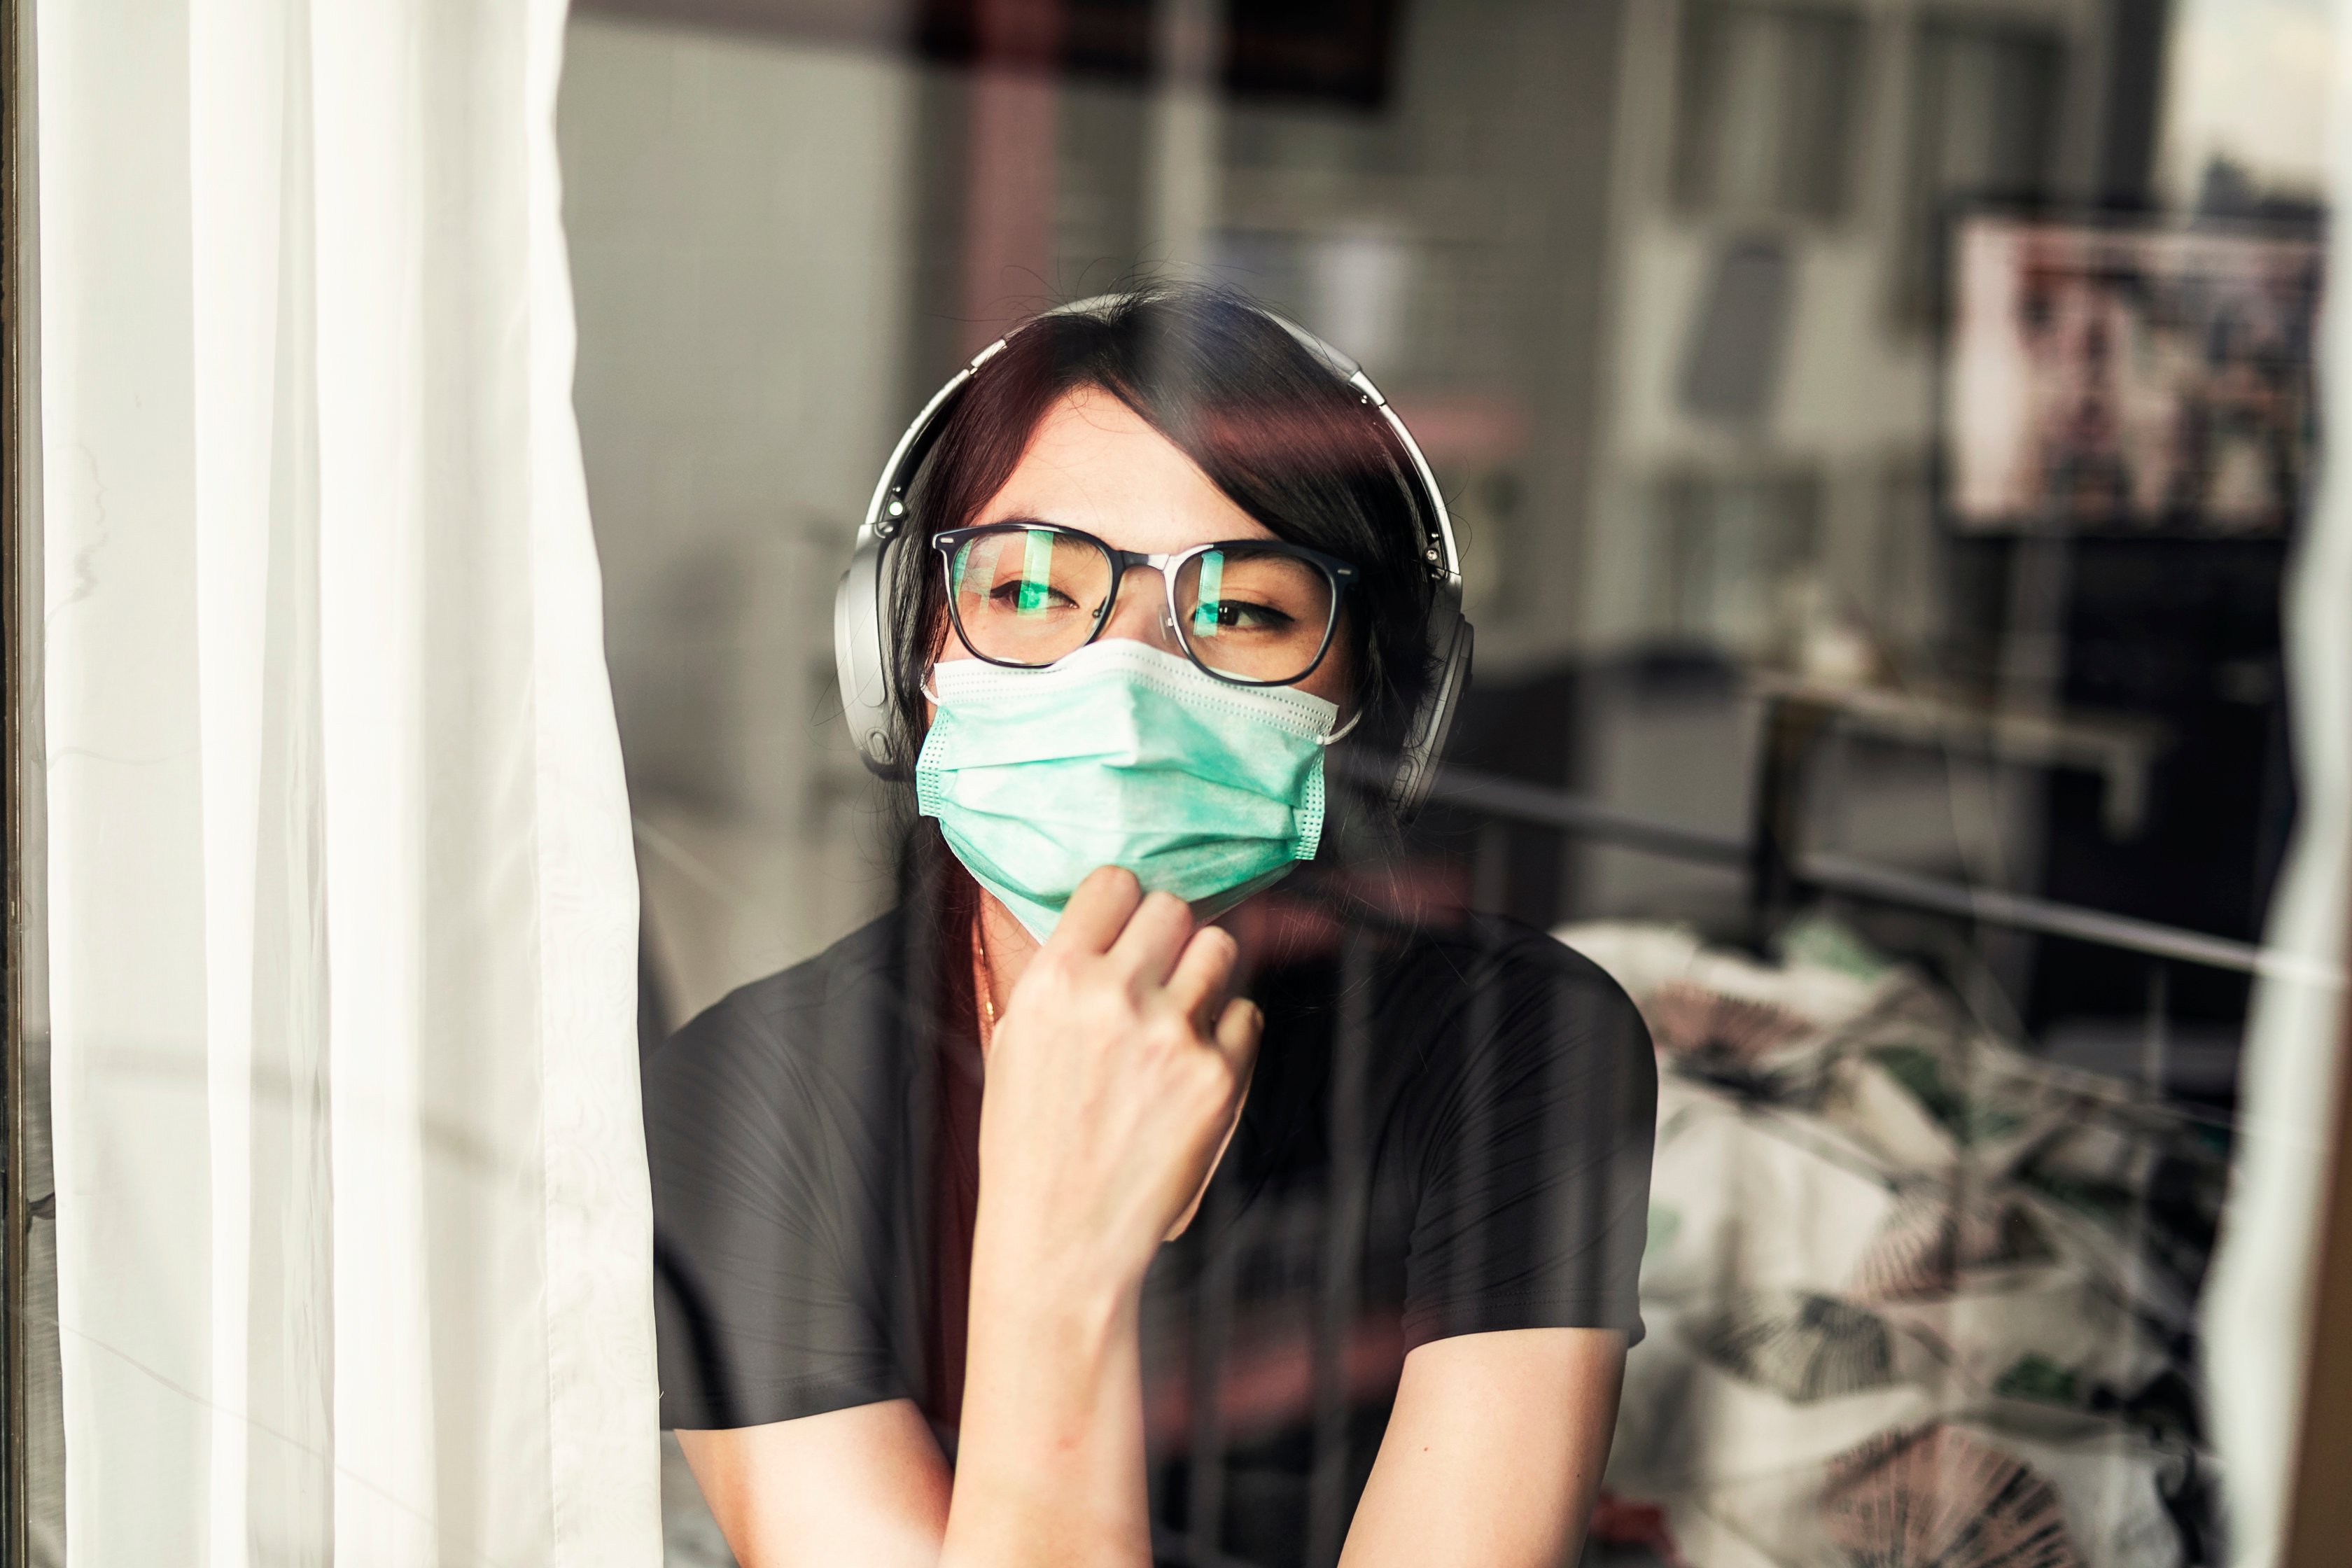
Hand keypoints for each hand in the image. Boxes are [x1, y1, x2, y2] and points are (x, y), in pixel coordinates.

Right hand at [971, 867, 1262, 1303]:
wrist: (1062, 1238)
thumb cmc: (1029, 1145)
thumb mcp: (1014, 1043)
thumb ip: (1059, 976)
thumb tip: (1101, 924)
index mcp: (1055, 981)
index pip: (1114, 883)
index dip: (1122, 903)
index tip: (1125, 926)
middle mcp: (1115, 996)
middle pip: (1172, 907)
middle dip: (1166, 935)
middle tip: (1156, 972)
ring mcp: (1171, 1035)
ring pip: (1219, 948)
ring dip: (1203, 973)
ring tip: (1178, 1014)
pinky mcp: (1216, 1077)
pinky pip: (1246, 1013)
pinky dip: (1226, 1031)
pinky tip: (1193, 1063)